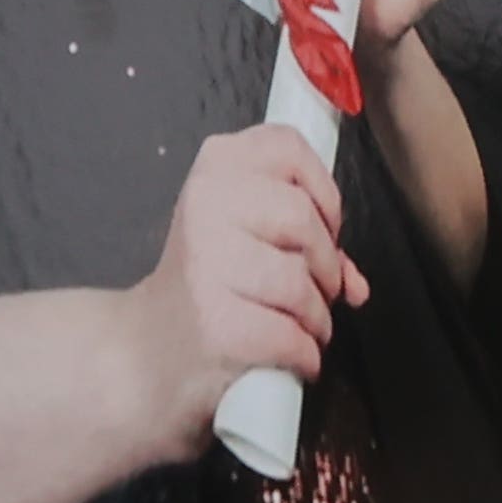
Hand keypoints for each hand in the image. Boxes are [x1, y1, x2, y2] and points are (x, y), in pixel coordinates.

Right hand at [139, 122, 368, 449]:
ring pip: (301, 281)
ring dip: (318, 316)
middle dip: (325, 265)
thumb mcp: (242, 236)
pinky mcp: (216, 322)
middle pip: (305, 219)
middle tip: (315, 289)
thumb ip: (305, 240)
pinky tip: (292, 355)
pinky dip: (305, 353)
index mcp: (216, 167)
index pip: (290, 147)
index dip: (323, 192)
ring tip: (301, 326)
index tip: (322, 225)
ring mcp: (207, 264)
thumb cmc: (205, 288)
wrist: (146, 353)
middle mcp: (206, 204)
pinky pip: (291, 334)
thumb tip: (355, 281)